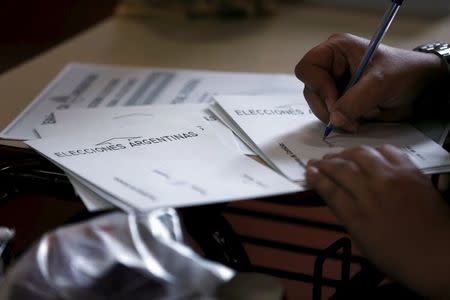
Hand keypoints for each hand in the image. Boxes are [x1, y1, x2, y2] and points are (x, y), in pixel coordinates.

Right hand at [295, 33, 445, 131]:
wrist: (421, 90)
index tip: (335, 102)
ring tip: (359, 119)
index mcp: (336, 50)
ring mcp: (335, 85)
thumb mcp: (380, 83)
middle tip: (346, 119)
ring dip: (337, 117)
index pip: (308, 68)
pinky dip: (342, 121)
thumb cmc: (404, 73)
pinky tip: (360, 119)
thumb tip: (334, 119)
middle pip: (311, 90)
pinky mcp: (341, 101)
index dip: (318, 86)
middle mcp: (331, 66)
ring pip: (318, 106)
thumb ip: (355, 101)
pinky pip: (330, 115)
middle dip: (327, 107)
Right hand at [306, 145, 449, 298]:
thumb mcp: (362, 241)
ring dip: (346, 153)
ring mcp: (393, 178)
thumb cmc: (397, 256)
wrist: (439, 256)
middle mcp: (372, 191)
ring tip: (338, 155)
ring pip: (362, 154)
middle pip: (342, 169)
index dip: (316, 178)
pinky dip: (374, 150)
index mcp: (357, 215)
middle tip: (317, 161)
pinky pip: (389, 151)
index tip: (308, 170)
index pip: (329, 189)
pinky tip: (369, 153)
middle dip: (325, 163)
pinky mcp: (410, 172)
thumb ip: (346, 215)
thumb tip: (333, 195)